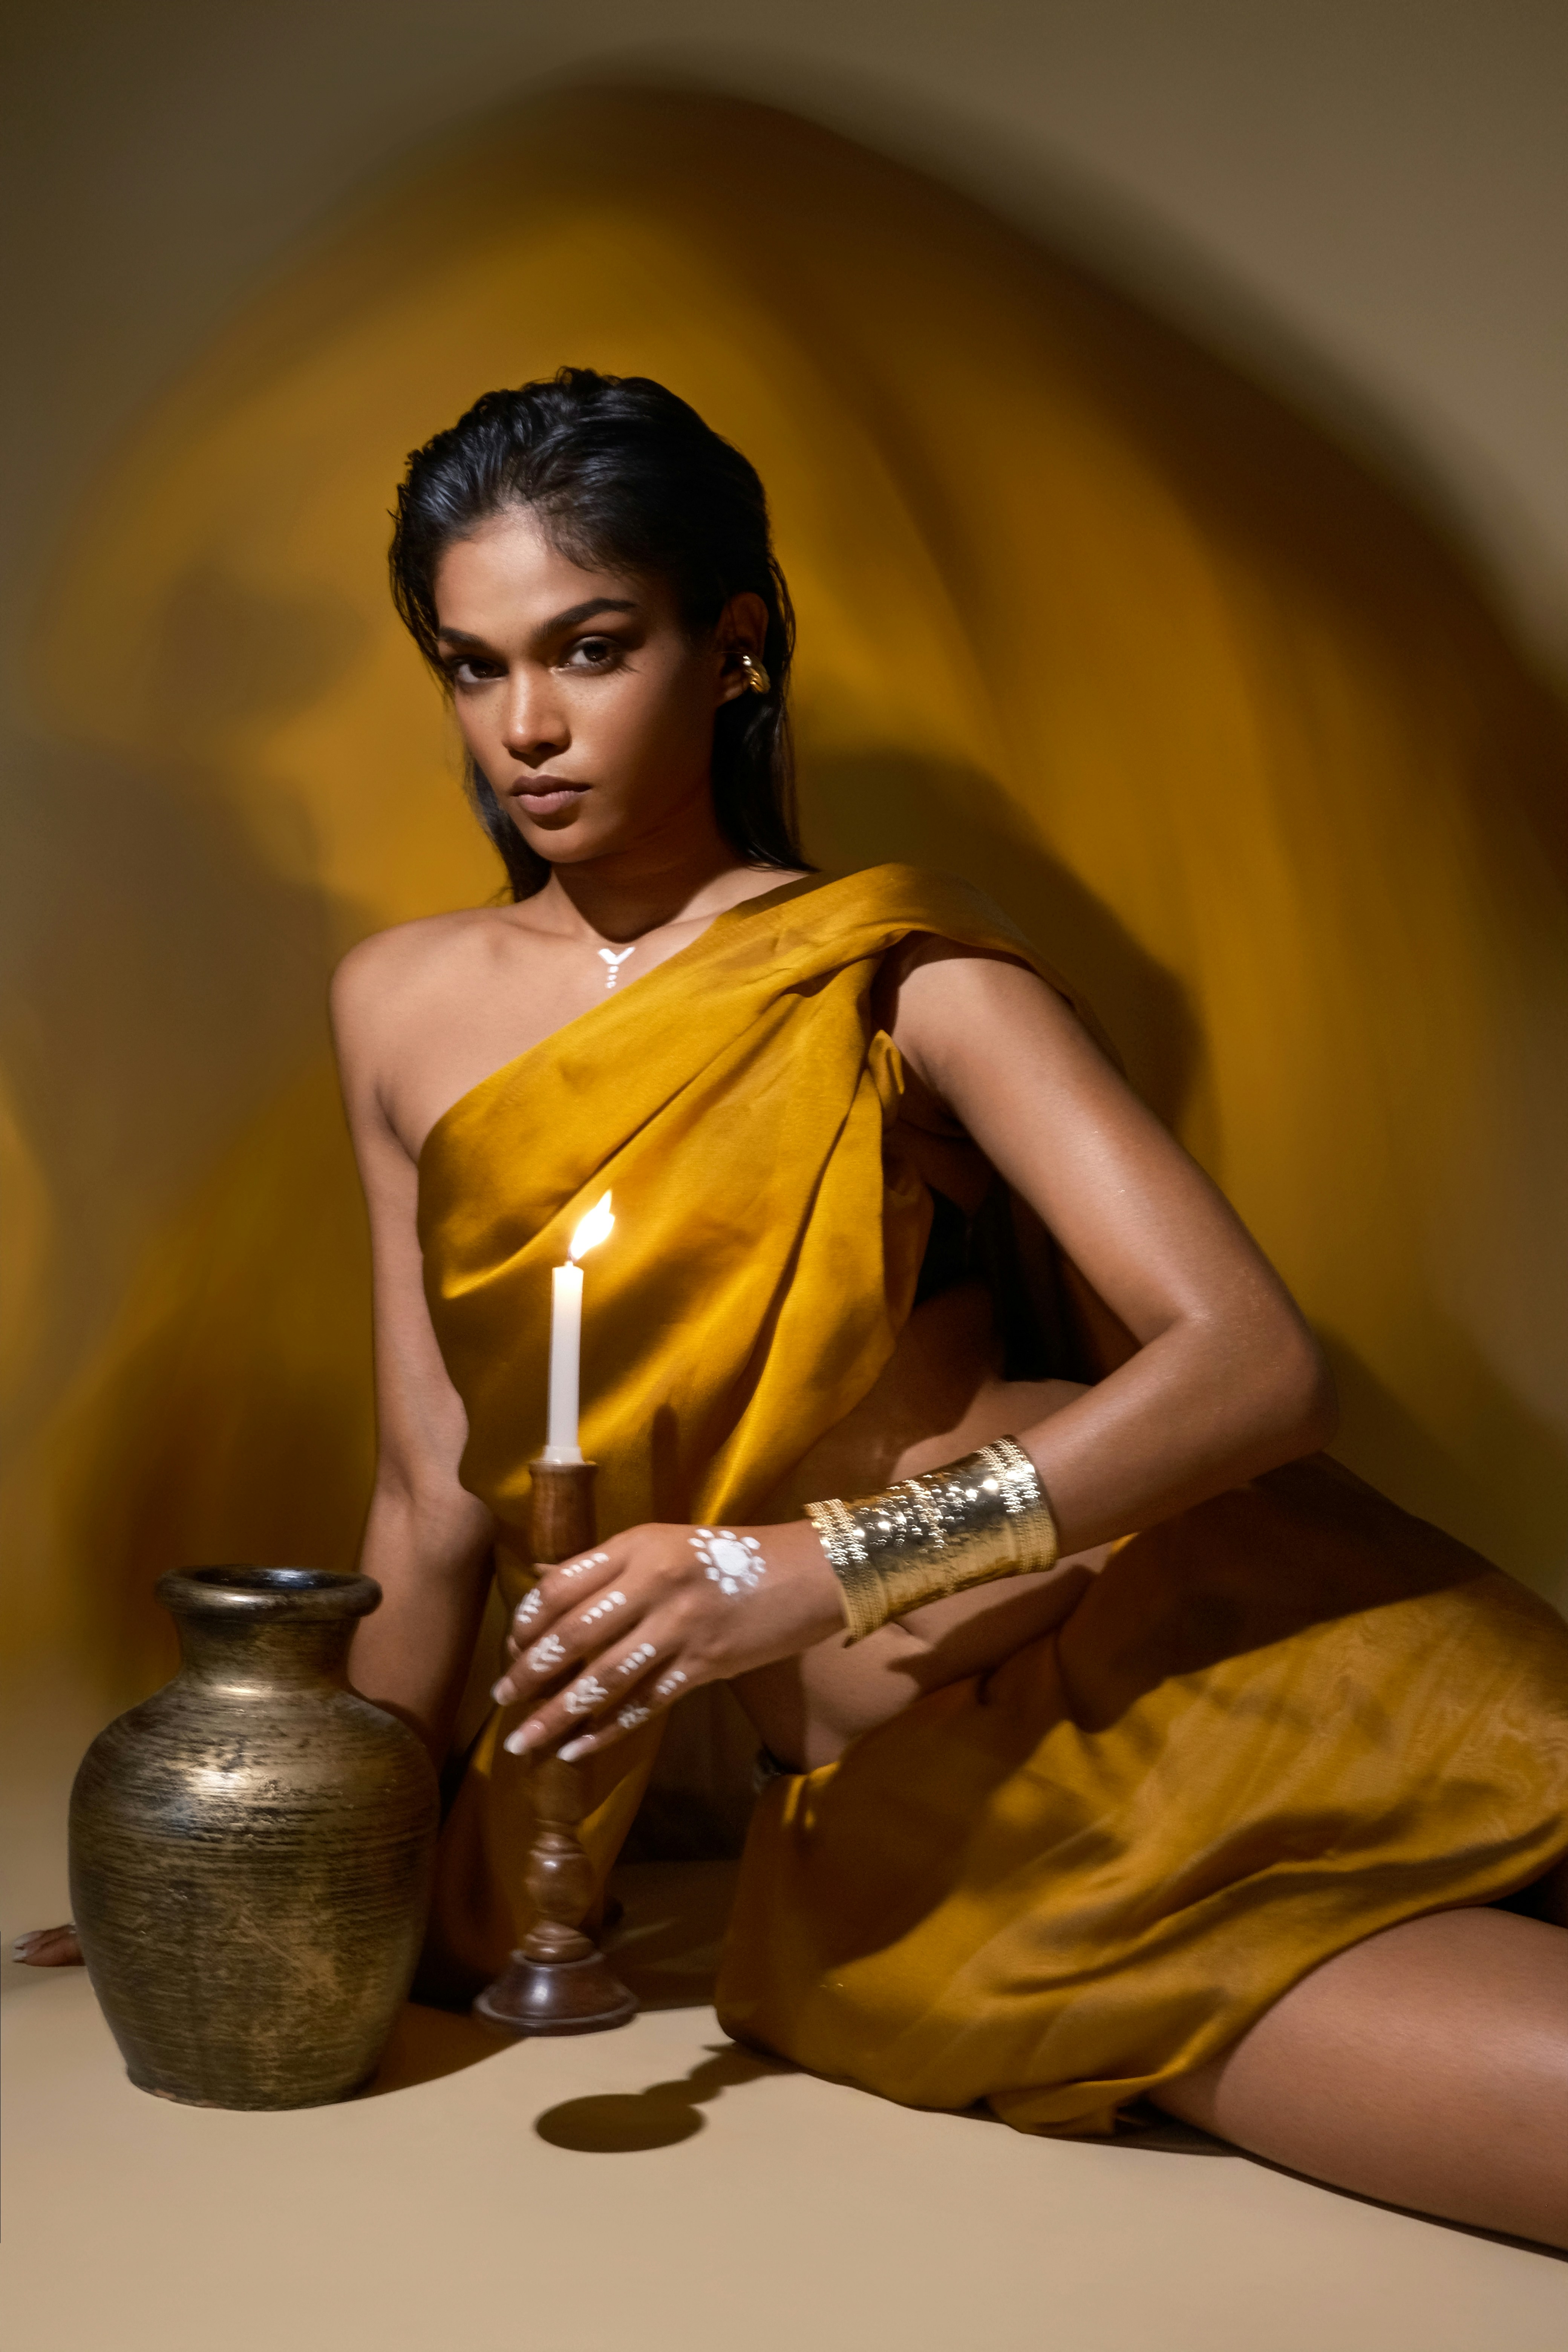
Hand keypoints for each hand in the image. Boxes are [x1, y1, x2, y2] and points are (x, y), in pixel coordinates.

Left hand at [490, 1519, 844, 1763]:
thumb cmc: (736, 1555)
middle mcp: (655, 1583)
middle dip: (530, 1673)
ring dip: (558, 1714)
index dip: (528, 1621)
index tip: (509, 1648)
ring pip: (604, 1678)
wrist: (811, 1572)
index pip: (563, 1585)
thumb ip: (611, 1567)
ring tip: (524, 1741)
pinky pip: (645, 1704)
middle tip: (501, 1700)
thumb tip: (545, 1587)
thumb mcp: (668, 1544)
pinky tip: (578, 1751)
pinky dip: (608, 1731)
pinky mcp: (706, 1664)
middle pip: (574, 1634)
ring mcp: (680, 1626)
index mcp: (640, 1545)